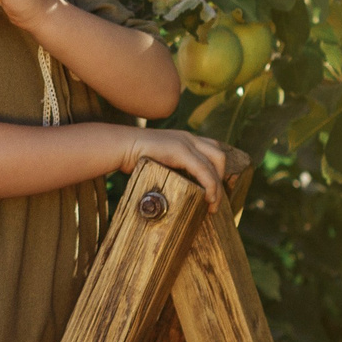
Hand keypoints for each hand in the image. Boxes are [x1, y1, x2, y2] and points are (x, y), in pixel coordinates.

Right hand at [126, 131, 241, 205]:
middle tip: (214, 199)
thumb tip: (177, 186)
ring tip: (213, 204)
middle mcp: (189, 137)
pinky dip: (210, 186)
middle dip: (221, 179)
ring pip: (215, 164)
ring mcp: (186, 142)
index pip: (212, 151)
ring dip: (217, 186)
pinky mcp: (180, 150)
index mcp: (184, 139)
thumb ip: (170, 167)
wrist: (120, 146)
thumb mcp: (158, 160)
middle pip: (219, 156)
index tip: (213, 191)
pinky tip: (208, 199)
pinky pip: (204, 170)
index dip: (217, 171)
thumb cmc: (132, 157)